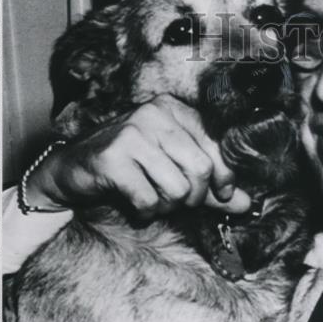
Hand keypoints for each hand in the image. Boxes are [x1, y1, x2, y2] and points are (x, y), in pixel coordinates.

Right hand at [27, 94, 250, 218]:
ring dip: (167, 206)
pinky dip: (145, 211)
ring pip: (177, 189)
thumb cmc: (131, 169)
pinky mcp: (113, 158)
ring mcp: (132, 134)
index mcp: (174, 110)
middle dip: (194, 198)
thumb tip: (248, 204)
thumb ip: (212, 188)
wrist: (74, 171)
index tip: (222, 194)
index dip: (225, 180)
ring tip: (152, 199)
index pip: (217, 149)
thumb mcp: (174, 172)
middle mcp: (154, 115)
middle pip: (200, 170)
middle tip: (177, 202)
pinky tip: (134, 203)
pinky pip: (148, 199)